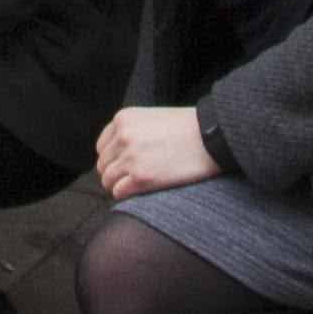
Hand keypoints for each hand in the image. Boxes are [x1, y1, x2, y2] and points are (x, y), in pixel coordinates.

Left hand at [94, 104, 221, 200]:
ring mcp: (130, 158)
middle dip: (115, 174)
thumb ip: (132, 131)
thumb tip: (117, 154)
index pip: (102, 146)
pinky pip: (119, 192)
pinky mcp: (141, 178)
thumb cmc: (188, 128)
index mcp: (123, 119)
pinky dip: (126, 195)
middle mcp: (123, 137)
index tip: (123, 166)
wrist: (211, 137)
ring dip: (119, 186)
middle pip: (103, 164)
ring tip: (136, 186)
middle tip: (130, 179)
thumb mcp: (152, 118)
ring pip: (108, 180)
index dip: (112, 159)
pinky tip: (140, 191)